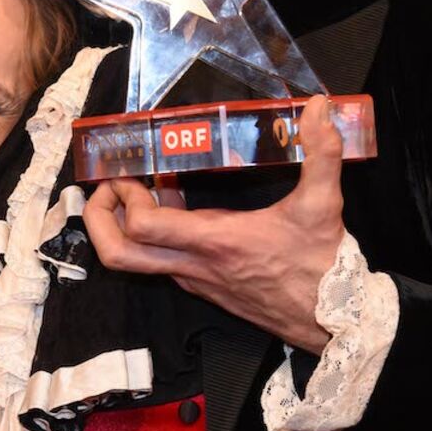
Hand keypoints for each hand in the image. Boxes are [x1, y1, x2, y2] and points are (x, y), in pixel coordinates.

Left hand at [83, 97, 345, 352]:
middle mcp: (194, 266)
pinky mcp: (205, 285)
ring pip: (137, 260)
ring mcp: (196, 278)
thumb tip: (319, 109)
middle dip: (97, 219)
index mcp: (214, 243)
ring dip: (124, 223)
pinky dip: (155, 233)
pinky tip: (177, 203)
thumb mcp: (324, 204)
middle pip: (118, 256)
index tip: (131, 173)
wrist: (334, 321)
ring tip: (140, 186)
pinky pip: (162, 259)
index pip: (141, 229)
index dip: (124, 200)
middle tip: (106, 188)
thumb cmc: (323, 266)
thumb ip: (323, 152)